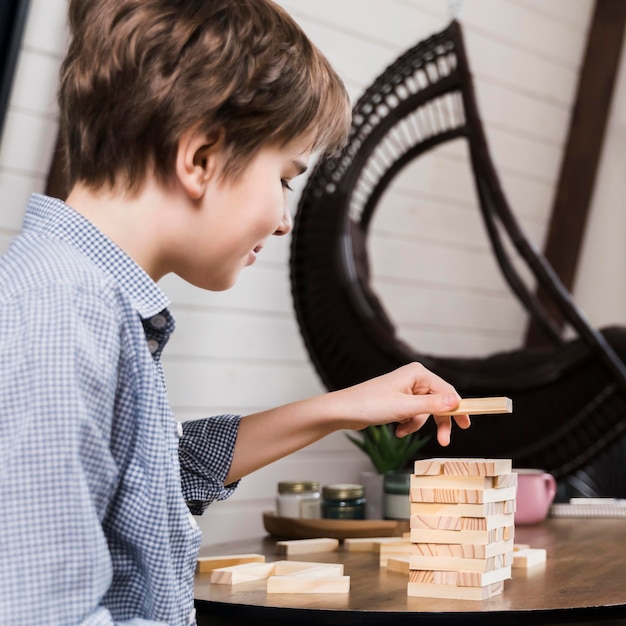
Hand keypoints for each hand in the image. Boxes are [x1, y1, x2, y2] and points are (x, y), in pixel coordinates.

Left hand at [335, 362, 470, 445]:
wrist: (344, 411)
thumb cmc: (370, 404)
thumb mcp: (405, 408)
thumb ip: (432, 405)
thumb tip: (456, 401)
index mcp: (418, 373)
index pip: (447, 391)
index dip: (458, 408)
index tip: (466, 425)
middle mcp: (414, 378)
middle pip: (439, 402)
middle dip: (439, 422)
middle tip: (444, 442)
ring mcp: (406, 389)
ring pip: (426, 411)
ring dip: (416, 424)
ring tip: (401, 431)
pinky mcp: (399, 400)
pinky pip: (414, 414)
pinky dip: (408, 424)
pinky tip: (396, 430)